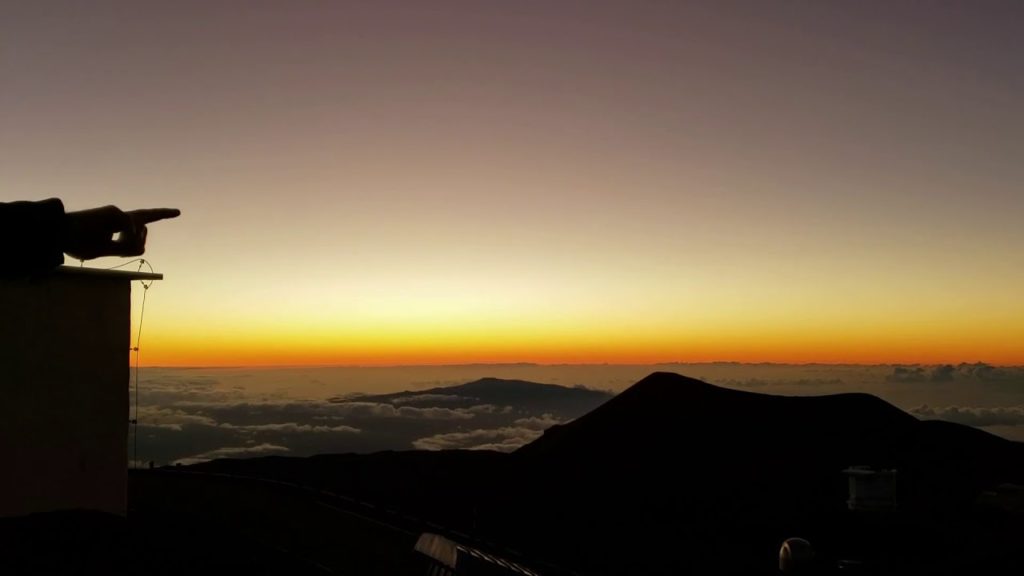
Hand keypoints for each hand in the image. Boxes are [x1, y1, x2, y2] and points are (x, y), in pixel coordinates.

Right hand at [63, 206, 180, 260]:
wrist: (58, 234)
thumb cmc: (78, 242)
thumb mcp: (105, 250)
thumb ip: (124, 248)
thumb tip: (141, 242)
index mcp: (119, 226)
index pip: (144, 219)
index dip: (161, 215)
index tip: (178, 211)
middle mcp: (120, 217)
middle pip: (144, 229)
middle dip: (134, 241)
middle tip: (114, 240)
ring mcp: (117, 212)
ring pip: (138, 233)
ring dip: (127, 243)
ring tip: (104, 241)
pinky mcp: (114, 211)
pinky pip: (130, 228)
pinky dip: (124, 236)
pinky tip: (109, 235)